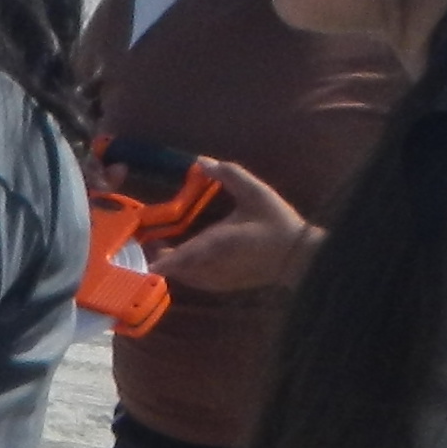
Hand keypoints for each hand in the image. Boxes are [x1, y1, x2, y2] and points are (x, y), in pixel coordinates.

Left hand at [157, 159, 323, 293]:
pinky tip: (185, 261)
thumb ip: (229, 175)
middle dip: (163, 257)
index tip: (147, 259)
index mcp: (219, 242)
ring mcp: (220, 279)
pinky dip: (187, 273)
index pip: (185, 254)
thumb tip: (201, 161)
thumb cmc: (276, 222)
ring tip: (162, 250)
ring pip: (187, 277)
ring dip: (174, 266)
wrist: (299, 256)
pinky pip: (198, 282)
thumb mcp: (255, 193)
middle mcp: (215, 266)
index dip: (165, 259)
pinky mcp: (225, 286)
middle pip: (179, 268)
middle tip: (150, 242)